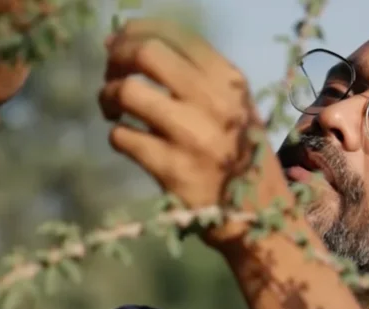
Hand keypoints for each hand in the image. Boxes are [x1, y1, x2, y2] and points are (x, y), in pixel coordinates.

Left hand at [99, 20, 294, 243]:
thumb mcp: (236, 106)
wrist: (259, 216)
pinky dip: (117, 134)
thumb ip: (197, 75)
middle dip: (116, 58)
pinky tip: (129, 140)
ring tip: (113, 109)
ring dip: (108, 96)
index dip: (134, 31)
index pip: (172, 34)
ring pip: (127, 91)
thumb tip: (130, 44)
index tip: (118, 44)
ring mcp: (192, 136)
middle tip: (111, 73)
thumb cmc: (240, 155)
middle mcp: (214, 102)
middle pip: (145, 54)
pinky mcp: (171, 169)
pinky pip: (122, 136)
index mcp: (230, 81)